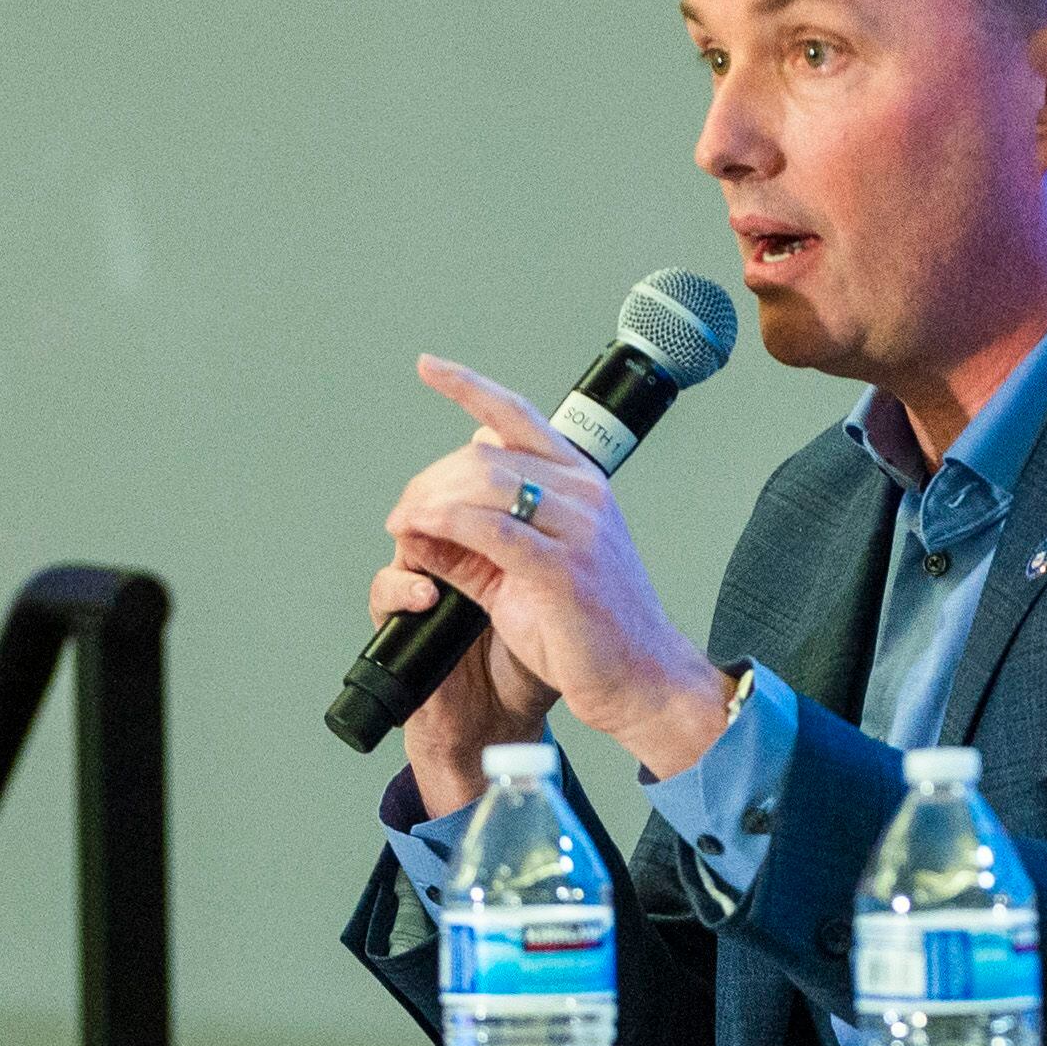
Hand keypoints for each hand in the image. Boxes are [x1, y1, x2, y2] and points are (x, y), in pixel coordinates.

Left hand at [379, 356, 732, 804]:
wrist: (642, 678)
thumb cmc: (593, 630)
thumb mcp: (528, 575)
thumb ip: (480, 543)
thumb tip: (423, 522)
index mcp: (582, 483)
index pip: (520, 417)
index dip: (470, 387)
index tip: (430, 367)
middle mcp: (584, 495)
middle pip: (487, 454)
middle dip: (432, 479)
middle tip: (404, 512)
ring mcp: (578, 529)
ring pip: (486, 484)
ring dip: (430, 501)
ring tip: (405, 525)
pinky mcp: (563, 568)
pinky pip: (492, 530)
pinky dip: (446, 525)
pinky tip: (421, 531)